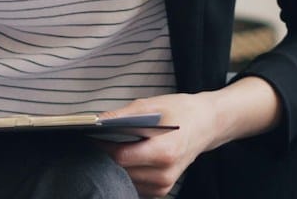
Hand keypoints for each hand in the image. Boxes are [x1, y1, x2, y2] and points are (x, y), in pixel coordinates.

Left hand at [100, 78, 280, 196]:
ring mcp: (164, 185)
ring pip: (125, 179)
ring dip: (115, 165)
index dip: (102, 147)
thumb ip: (124, 115)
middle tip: (96, 139)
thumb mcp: (153, 105)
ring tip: (111, 145)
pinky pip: (134, 184)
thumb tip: (97, 121)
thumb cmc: (182, 112)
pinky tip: (126, 156)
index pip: (121, 157)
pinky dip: (126, 171)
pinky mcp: (161, 190)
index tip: (90, 135)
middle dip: (106, 155)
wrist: (207, 125)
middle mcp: (164, 174)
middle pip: (121, 170)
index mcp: (165, 151)